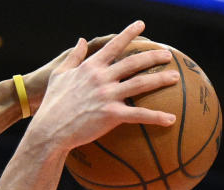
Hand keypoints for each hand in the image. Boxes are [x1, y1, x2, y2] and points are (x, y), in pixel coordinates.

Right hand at [26, 20, 177, 151]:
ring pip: (141, 83)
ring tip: (175, 77)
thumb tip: (80, 40)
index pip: (113, 46)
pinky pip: (138, 114)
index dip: (129, 34)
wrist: (48, 130)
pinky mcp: (111, 114)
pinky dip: (156, 117)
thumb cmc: (51, 105)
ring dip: (160, 79)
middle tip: (167, 54)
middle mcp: (101, 78)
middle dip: (153, 56)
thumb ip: (73, 57)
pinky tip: (170, 119)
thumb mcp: (58, 76)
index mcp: (90, 67)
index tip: (142, 25)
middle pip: (134, 62)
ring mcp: (107, 95)